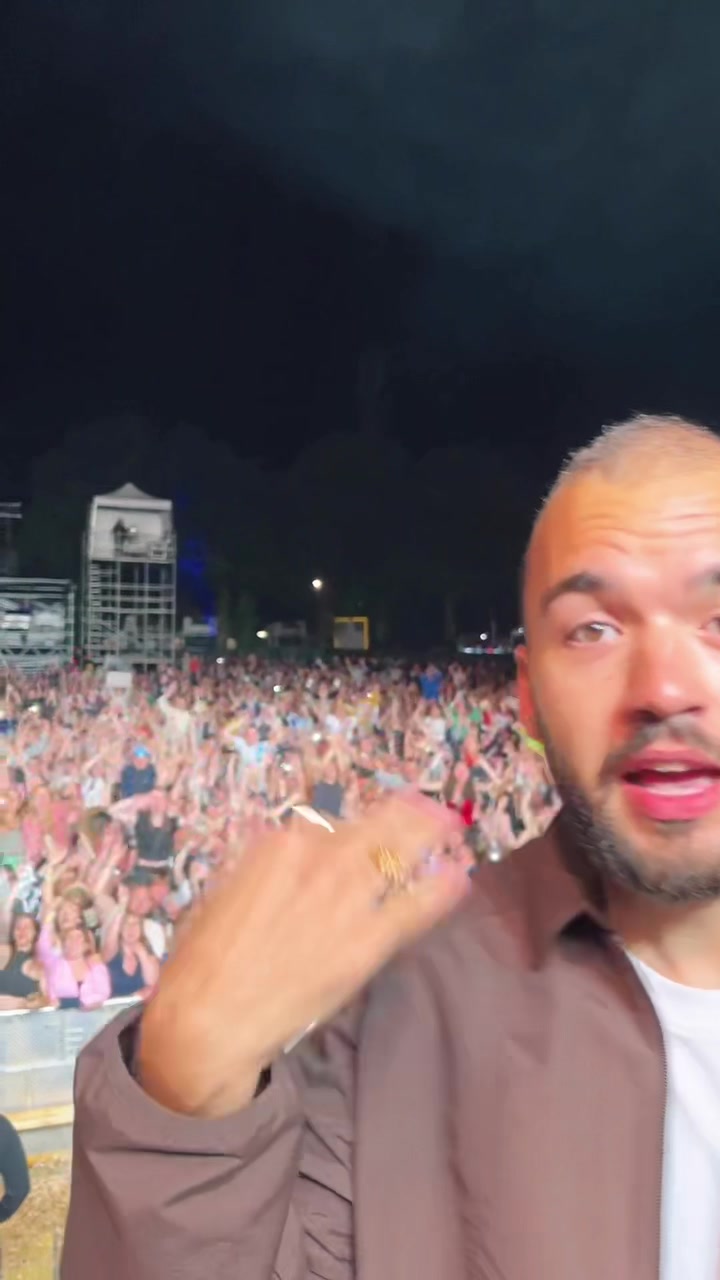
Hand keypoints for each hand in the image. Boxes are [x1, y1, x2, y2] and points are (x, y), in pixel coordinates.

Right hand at [139, 794, 468, 1117]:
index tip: (360, 828)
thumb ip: (265, 869)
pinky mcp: (367, 942)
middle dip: (404, 813)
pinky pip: (413, 909)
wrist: (210, 1016)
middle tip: (426, 807)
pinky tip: (458, 877)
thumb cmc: (205, 959)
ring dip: (427, 836)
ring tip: (449, 825)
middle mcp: (320, 862)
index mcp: (280, 846)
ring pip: (398, 855)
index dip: (350, 826)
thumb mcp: (228, 892)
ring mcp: (348, 900)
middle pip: (374, 826)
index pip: (328, 822)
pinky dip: (439, 891)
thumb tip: (288, 855)